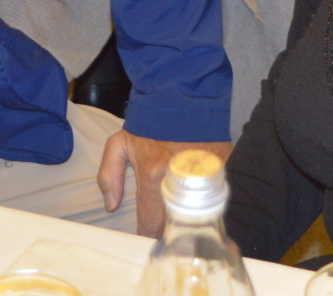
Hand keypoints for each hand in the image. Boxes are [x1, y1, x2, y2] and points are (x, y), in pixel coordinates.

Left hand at [97, 132, 232, 236]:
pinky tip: (204, 207)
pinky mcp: (223, 168)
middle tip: (166, 235)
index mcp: (153, 175)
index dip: (148, 235)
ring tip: (184, 224)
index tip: (148, 237)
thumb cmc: (151, 121)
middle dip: (169, 233)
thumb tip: (110, 206)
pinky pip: (217, 198)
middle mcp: (179, 179)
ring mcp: (203, 175)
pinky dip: (210, 205)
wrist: (181, 95)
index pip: (150, 223)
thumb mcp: (120, 143)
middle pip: (174, 225)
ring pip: (198, 215)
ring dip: (191, 222)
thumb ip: (110, 176)